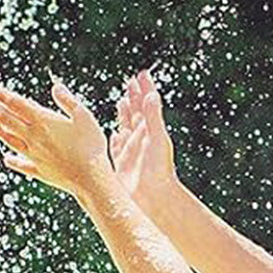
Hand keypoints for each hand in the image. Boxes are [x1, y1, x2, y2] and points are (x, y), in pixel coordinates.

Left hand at [0, 79, 113, 195]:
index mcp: (44, 122)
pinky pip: (22, 164)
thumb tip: (56, 87)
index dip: (3, 95)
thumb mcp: (84, 116)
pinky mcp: (39, 171)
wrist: (90, 179)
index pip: (18, 105)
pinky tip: (6, 158)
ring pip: (10, 140)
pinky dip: (13, 160)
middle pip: (9, 120)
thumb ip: (67, 101)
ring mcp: (34, 155)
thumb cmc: (91, 146)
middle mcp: (34, 138)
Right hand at [108, 69, 178, 203]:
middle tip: (130, 82)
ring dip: (124, 114)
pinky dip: (116, 139)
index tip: (142, 73)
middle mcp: (141, 140)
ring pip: (126, 127)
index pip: (146, 104)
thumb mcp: (156, 140)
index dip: (144, 88)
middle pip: (136, 113)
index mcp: (150, 131)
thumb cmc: (158, 170)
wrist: (153, 199)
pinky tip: (114, 133)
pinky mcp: (122, 164)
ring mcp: (131, 152)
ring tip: (122, 101)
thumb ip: (153, 117)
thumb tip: (151, 94)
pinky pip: (117, 147)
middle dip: (134, 97)